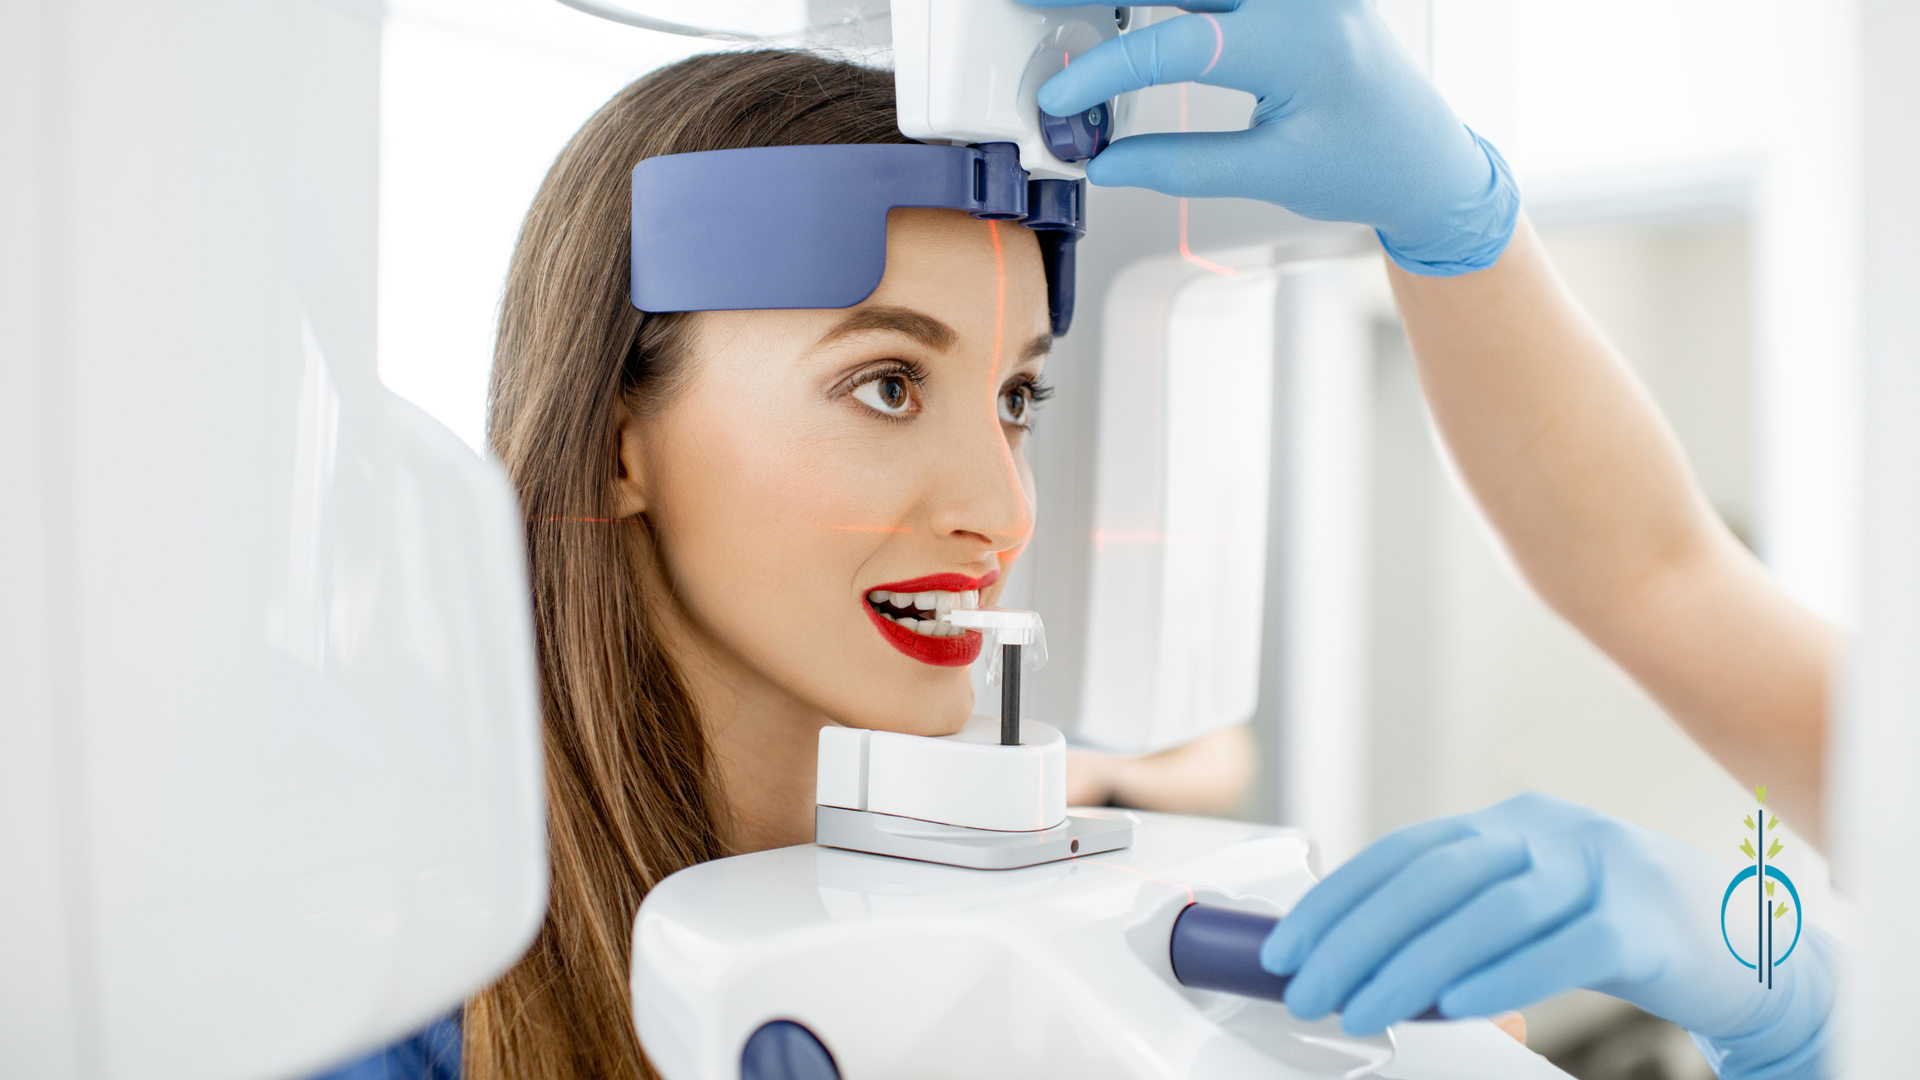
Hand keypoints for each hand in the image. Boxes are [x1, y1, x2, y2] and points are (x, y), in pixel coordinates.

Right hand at [1024, 0, 1517, 274]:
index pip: (1180, 46)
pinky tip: (1135, 5)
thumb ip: (1181, 165)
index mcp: (1298, 46)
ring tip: (1074, 6)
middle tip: (1036, 3)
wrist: (1426, 156)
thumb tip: (1107, 161)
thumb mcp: (1271, 174)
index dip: (1106, 71)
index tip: (1062, 100)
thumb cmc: (1367, 164)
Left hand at [1259, 793, 1835, 1079]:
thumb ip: (1461, 921)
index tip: (1288, 947)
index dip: (1339, 899)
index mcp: (1511, 823)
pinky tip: (1457, 1008)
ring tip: (1362, 1007)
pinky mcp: (1646, 923)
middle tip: (1309, 989)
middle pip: (1433, 878)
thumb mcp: (1533, 907)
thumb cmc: (1623, 932)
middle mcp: (1549, 832)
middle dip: (1358, 936)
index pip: (1404, 853)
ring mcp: (1601, 870)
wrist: (1749, 951)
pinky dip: (1504, 977)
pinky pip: (1563, 948)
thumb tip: (1363, 960)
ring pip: (1488, 912)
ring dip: (1413, 964)